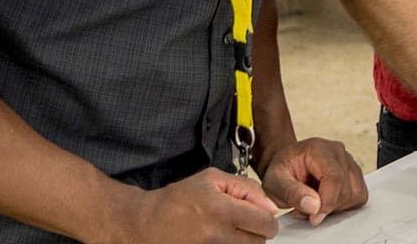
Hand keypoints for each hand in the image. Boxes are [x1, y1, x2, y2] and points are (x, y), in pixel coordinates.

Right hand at [112, 167, 278, 243]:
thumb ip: (246, 188)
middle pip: (260, 242)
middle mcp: (219, 235)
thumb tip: (269, 205)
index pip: (266, 222)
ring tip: (228, 230)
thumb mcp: (212, 179)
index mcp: (222, 210)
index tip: (258, 214)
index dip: (266, 217)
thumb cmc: (177, 199)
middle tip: (243, 223)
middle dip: (257, 231)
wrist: (147, 223)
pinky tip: (219, 238)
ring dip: (244, 241)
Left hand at [261, 137, 367, 225]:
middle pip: (345, 189)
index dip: (327, 202)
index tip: (313, 218)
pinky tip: (325, 201)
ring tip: (313, 203)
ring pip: (355, 195)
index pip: (334, 178)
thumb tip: (313, 206)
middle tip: (303, 209)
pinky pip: (359, 197)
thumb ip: (291, 192)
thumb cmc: (281, 170)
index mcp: (318, 148)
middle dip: (325, 207)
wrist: (286, 165)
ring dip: (335, 207)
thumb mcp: (274, 182)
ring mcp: (349, 162)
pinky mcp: (354, 174)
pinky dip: (343, 206)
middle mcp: (337, 152)